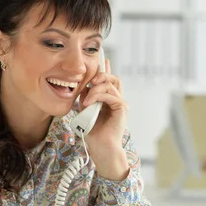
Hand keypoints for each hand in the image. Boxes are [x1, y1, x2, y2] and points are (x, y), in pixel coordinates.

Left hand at [79, 59, 128, 179]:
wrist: (100, 147)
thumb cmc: (93, 132)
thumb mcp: (85, 110)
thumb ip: (86, 97)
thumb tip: (83, 85)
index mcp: (109, 99)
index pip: (109, 80)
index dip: (105, 68)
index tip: (102, 58)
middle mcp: (117, 99)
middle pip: (112, 78)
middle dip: (100, 75)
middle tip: (89, 81)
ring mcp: (121, 103)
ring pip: (110, 85)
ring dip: (95, 89)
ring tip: (86, 99)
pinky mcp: (122, 108)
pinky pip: (111, 95)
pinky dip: (98, 97)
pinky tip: (89, 103)